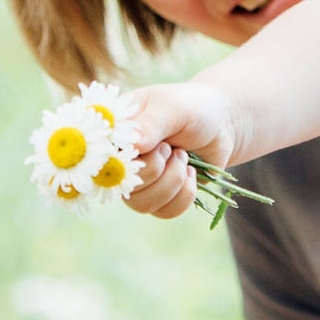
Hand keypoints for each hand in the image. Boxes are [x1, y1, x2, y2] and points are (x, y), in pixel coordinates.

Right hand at [119, 83, 239, 219]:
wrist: (221, 125)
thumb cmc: (192, 108)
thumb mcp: (173, 107)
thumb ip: (152, 124)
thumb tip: (133, 145)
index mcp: (114, 133)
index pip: (98, 157)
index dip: (117, 162)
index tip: (144, 151)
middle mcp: (120, 160)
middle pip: (122, 186)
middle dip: (155, 169)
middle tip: (170, 148)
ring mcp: (138, 182)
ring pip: (143, 205)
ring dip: (172, 181)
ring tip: (182, 158)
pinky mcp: (159, 197)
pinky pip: (165, 212)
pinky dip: (184, 194)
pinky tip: (190, 174)